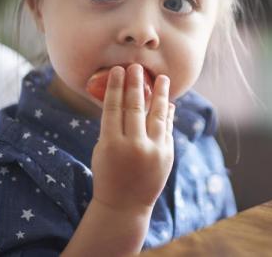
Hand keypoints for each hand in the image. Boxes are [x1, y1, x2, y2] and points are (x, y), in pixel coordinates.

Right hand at [90, 64, 174, 213]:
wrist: (125, 204)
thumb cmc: (108, 173)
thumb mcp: (103, 150)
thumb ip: (113, 126)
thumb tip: (125, 98)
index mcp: (111, 144)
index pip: (113, 108)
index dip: (116, 87)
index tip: (118, 70)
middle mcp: (133, 146)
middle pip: (135, 108)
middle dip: (136, 84)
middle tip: (136, 67)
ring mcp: (153, 151)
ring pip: (158, 115)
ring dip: (160, 94)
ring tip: (162, 78)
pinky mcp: (167, 155)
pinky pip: (167, 128)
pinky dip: (168, 114)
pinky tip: (168, 102)